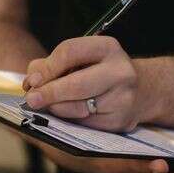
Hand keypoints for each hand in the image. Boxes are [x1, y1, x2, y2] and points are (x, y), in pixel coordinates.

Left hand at [23, 35, 144, 131]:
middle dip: (49, 93)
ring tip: (45, 106)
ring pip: (78, 108)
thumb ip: (53, 64)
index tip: (33, 80)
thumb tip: (32, 82)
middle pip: (76, 84)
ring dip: (56, 109)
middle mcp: (120, 72)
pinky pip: (85, 124)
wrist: (142, 90)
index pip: (69, 52)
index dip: (47, 68)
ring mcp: (123, 98)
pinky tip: (63, 114)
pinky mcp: (120, 121)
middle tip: (31, 100)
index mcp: (107, 48)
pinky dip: (69, 120)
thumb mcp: (83, 57)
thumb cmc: (101, 71)